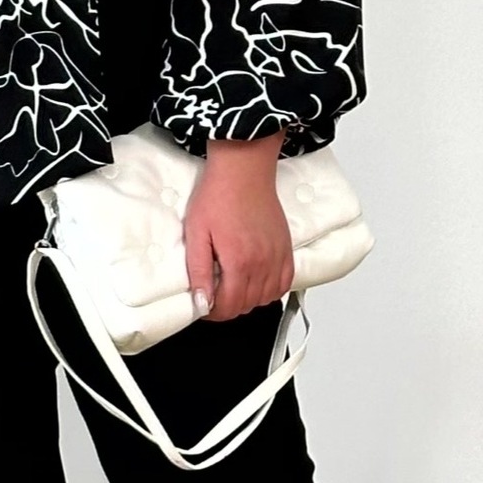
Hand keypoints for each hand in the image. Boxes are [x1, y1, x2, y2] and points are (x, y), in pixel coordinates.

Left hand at [183, 132, 294, 321]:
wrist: (243, 170)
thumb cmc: (219, 195)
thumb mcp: (196, 233)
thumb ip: (199, 271)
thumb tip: (201, 301)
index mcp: (239, 261)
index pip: (229, 306)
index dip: (213, 313)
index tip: (204, 306)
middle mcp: (262, 262)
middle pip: (247, 305)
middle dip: (228, 307)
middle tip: (214, 296)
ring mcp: (277, 256)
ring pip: (266, 299)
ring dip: (248, 300)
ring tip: (233, 287)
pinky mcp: (286, 249)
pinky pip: (284, 283)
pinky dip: (271, 290)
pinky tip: (256, 282)